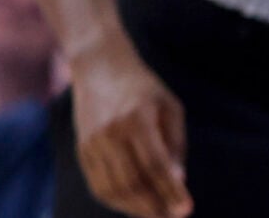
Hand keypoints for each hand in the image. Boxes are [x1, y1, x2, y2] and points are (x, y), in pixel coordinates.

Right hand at [71, 38, 190, 217]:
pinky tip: (133, 204)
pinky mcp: (82, 147)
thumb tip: (178, 179)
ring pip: (113, 187)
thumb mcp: (169, 106)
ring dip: (136, 208)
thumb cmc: (141, 86)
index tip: (186, 210)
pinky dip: (116, 200)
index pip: (155, 165)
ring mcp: (92, 140)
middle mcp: (110, 131)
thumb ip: (175, 143)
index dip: (171, 192)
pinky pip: (97, 183)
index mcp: (136, 119)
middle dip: (155, 207)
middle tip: (173, 216)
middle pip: (132, 182)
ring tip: (155, 213)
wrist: (97, 64)